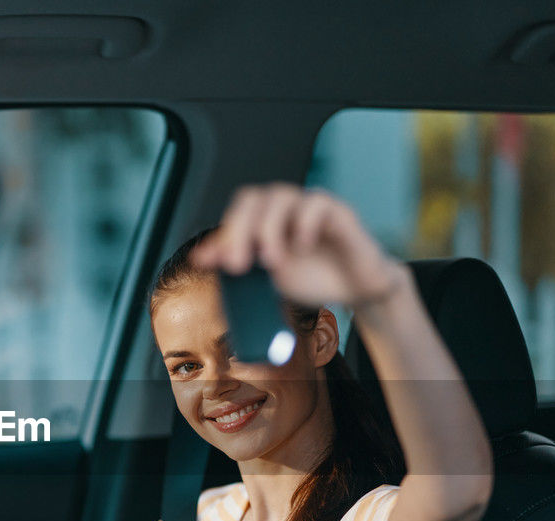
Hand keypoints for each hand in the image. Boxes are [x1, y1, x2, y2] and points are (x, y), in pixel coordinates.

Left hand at [190, 183, 410, 309]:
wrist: (355, 289)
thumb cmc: (313, 277)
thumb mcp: (267, 275)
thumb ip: (236, 261)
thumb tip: (199, 256)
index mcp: (267, 219)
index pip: (239, 209)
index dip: (226, 232)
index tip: (216, 263)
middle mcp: (286, 208)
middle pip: (255, 198)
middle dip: (240, 231)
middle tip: (239, 265)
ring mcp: (311, 206)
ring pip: (282, 197)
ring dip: (269, 230)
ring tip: (272, 262)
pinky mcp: (338, 212)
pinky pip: (317, 203)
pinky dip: (304, 223)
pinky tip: (302, 246)